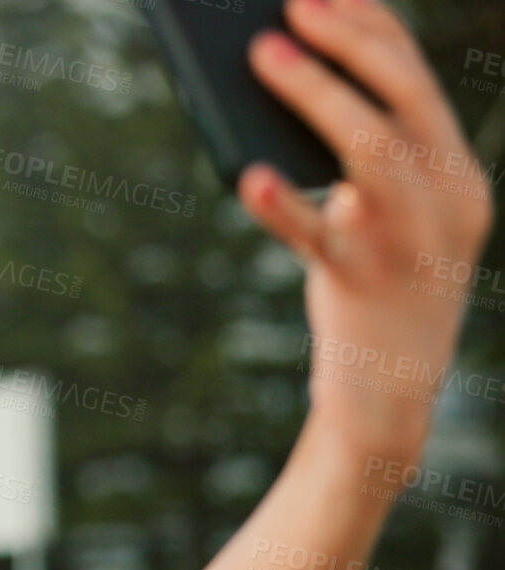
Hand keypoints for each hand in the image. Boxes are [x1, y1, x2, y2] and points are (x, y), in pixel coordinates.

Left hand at [240, 0, 494, 465]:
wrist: (391, 394)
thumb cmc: (375, 288)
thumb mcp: (387, 215)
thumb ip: (360, 159)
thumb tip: (291, 82)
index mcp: (457, 173)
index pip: (418, 82)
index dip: (373, 28)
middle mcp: (446, 198)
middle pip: (401, 100)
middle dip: (348, 43)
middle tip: (291, 5)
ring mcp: (408, 240)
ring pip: (367, 151)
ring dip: (314, 96)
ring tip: (260, 57)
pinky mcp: (360, 283)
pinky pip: (315, 235)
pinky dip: (281, 202)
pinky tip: (248, 174)